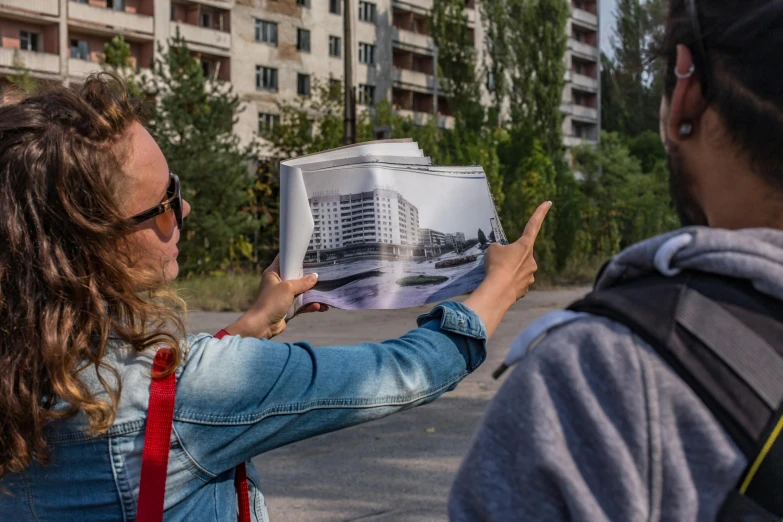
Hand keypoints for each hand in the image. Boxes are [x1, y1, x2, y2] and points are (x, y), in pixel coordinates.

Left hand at [224, 256, 328, 338]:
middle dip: (310, 276)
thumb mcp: (288, 288)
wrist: (262, 325)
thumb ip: (302, 282)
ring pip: (302, 291)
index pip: (285, 259)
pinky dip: (310, 305)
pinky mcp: (288, 308)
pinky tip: (320, 307)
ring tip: (325, 295)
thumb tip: (315, 277)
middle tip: (324, 272)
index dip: (296, 255)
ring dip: (313, 294)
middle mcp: (278, 283)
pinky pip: (302, 304)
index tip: (310, 253)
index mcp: (274, 273)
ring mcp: (283, 296)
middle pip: (297, 276)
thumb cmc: (271, 302)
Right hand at [464, 201, 551, 338]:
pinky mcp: (525, 289)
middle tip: (498, 263)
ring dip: (509, 271)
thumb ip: (501, 249)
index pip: (533, 225)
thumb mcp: (493, 250)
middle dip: (510, 258)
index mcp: (525, 246)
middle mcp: (531, 260)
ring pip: (518, 270)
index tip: (549, 202)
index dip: (540, 213)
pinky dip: (508, 283)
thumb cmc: (496, 265)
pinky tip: (501, 285)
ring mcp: (530, 276)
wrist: (498, 291)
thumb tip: (504, 255)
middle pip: (520, 254)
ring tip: (497, 275)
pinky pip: (516, 283)